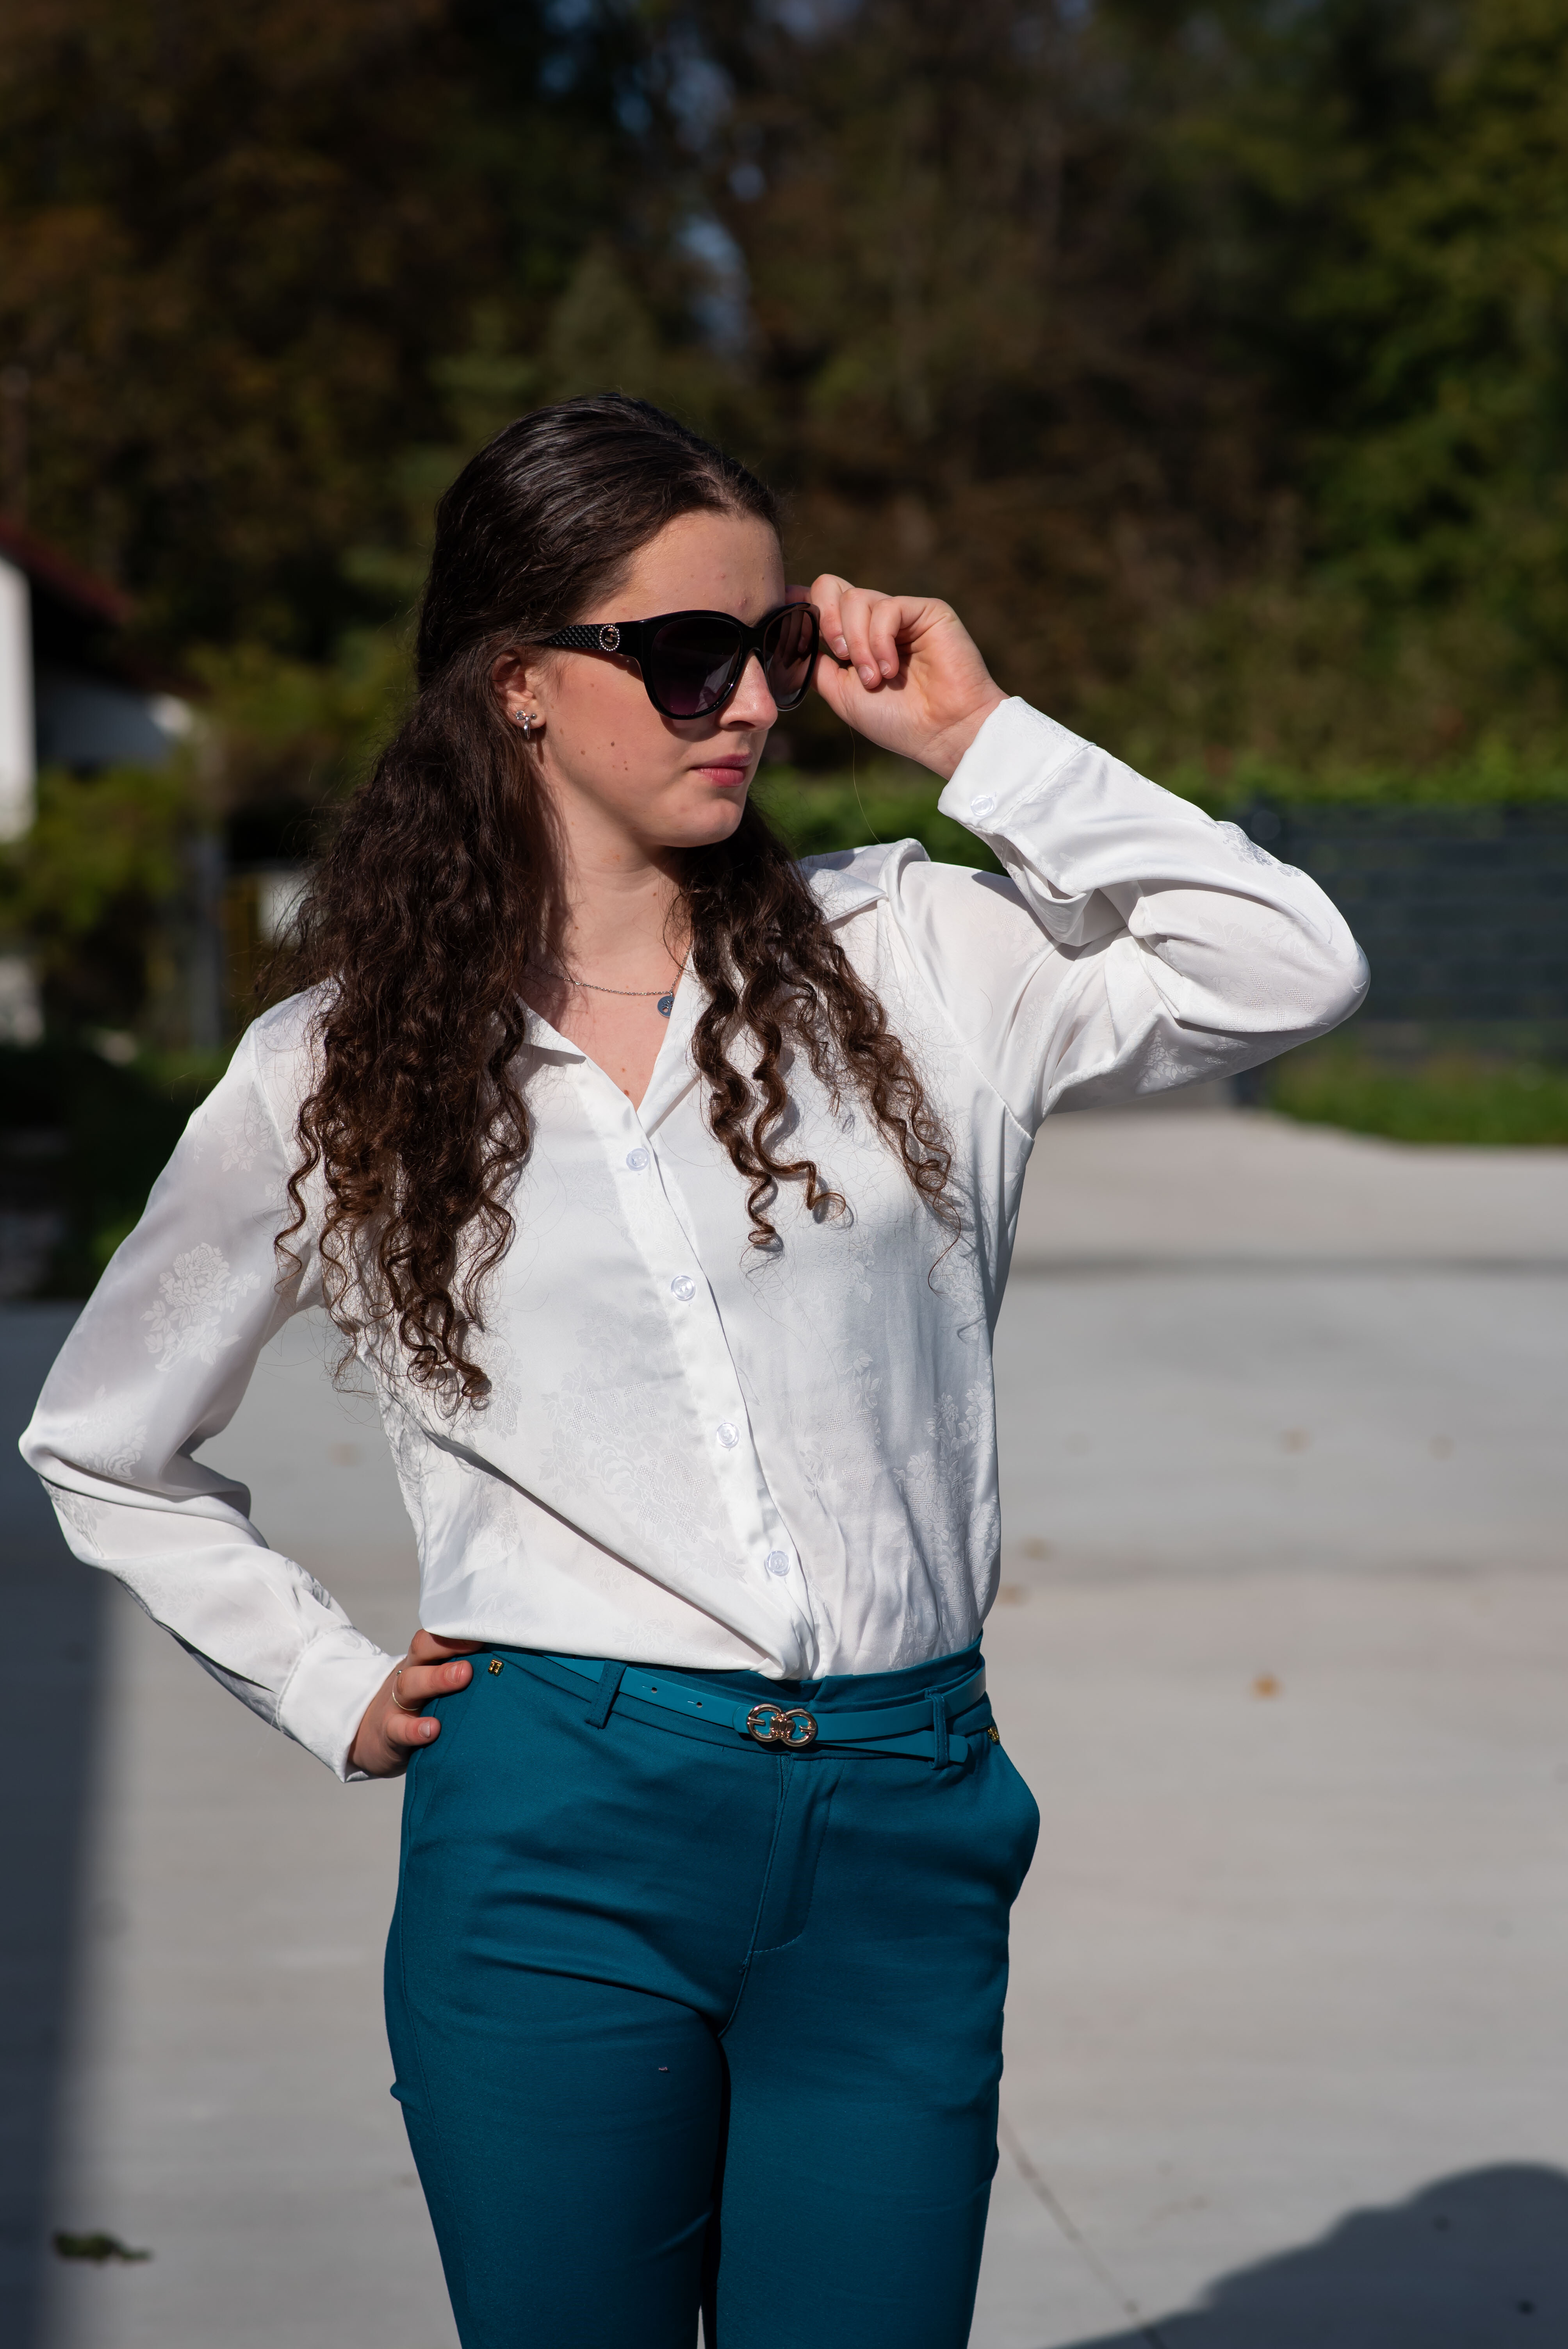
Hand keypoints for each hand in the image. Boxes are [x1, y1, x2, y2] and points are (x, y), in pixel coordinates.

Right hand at [349, 1628, 481, 1776]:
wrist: (371, 1737)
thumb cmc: (419, 1707)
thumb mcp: (434, 1685)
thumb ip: (462, 1672)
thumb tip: (509, 1663)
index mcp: (423, 1662)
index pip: (435, 1637)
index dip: (458, 1631)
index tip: (485, 1627)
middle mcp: (410, 1676)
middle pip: (423, 1653)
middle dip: (450, 1648)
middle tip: (479, 1649)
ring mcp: (397, 1704)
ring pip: (410, 1686)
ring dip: (437, 1679)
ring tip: (463, 1676)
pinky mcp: (389, 1733)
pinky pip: (398, 1729)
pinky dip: (414, 1729)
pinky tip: (431, 1730)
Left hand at [804, 574, 1006, 779]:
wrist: (942, 733)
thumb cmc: (897, 721)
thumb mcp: (842, 695)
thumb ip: (817, 666)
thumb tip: (793, 640)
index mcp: (855, 637)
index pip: (821, 602)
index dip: (801, 604)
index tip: (784, 613)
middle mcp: (876, 621)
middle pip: (831, 587)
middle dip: (826, 619)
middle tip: (840, 655)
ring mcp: (900, 614)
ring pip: (855, 599)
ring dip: (858, 643)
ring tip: (875, 678)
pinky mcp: (925, 610)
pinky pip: (886, 607)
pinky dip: (879, 641)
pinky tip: (890, 669)